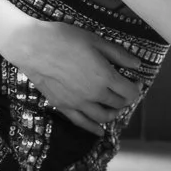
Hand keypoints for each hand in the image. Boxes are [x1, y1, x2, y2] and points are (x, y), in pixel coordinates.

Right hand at [7, 19, 143, 135]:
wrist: (33, 46)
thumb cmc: (65, 38)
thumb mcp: (95, 40)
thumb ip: (118, 54)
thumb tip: (137, 64)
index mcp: (105, 78)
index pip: (129, 92)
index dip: (136, 88)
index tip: (136, 81)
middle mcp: (94, 95)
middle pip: (118, 104)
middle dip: (125, 99)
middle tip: (124, 90)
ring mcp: (78, 103)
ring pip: (102, 117)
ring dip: (113, 114)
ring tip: (114, 107)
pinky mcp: (63, 106)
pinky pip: (82, 123)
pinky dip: (93, 129)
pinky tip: (99, 132)